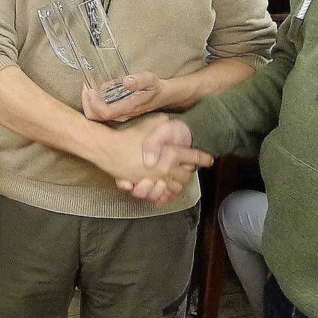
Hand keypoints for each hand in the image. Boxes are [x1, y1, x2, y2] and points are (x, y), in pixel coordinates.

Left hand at [81, 71, 167, 123]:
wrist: (162, 96)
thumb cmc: (154, 87)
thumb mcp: (149, 79)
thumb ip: (139, 80)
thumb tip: (127, 81)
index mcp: (128, 108)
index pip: (104, 112)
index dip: (93, 102)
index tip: (91, 89)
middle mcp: (121, 115)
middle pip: (96, 117)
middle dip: (87, 103)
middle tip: (86, 88)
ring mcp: (118, 116)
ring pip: (96, 117)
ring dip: (88, 103)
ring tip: (88, 88)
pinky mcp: (116, 114)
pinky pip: (99, 113)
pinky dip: (93, 103)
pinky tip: (95, 92)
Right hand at [96, 116, 211, 205]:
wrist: (108, 148)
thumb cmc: (129, 134)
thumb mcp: (152, 122)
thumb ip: (166, 123)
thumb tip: (175, 122)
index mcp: (171, 153)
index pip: (194, 157)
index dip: (204, 158)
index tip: (209, 159)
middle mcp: (166, 169)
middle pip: (186, 176)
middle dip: (189, 172)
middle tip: (190, 167)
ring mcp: (155, 180)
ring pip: (174, 187)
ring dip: (178, 183)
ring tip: (178, 177)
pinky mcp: (144, 186)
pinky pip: (160, 196)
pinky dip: (165, 194)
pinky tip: (165, 188)